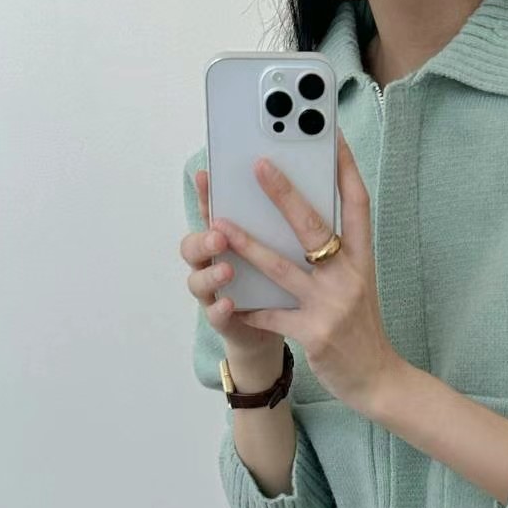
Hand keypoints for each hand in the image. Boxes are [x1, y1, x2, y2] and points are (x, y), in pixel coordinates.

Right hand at [179, 167, 281, 374]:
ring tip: (228, 269)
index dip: (205, 194)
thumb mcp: (290, 251)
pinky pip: (216, 315)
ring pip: (200, 280)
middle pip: (198, 243)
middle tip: (221, 225)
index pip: (211, 211)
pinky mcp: (225, 321)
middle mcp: (216, 262)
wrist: (291, 333)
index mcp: (231, 237)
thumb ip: (289, 224)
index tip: (204, 175)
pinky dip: (221, 309)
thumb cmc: (291, 285)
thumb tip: (310, 183)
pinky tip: (231, 304)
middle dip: (206, 233)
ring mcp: (216, 293)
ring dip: (213, 273)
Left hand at [210, 129, 402, 414]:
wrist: (379, 380)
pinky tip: (226, 300)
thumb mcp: (359, 286)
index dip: (345, 168)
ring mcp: (331, 306)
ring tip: (221, 224)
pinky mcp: (314, 334)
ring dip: (248, 245)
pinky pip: (272, 317)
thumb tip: (305, 220)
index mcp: (362, 260)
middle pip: (315, 227)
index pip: (357, 204)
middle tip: (258, 165)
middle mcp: (349, 277)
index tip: (331, 135)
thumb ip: (338, 256)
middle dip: (284, 194)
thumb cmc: (363, 330)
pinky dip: (248, 310)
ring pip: (282, 268)